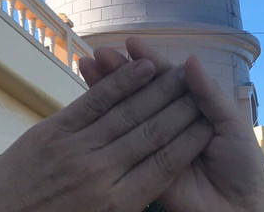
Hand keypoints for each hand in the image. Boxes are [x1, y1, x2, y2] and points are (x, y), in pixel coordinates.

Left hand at [0, 56, 212, 211]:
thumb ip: (128, 206)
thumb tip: (157, 186)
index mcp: (116, 204)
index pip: (165, 165)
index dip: (190, 141)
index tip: (209, 123)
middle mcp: (101, 174)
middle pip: (153, 134)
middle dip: (181, 109)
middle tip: (202, 90)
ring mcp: (77, 148)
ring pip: (128, 112)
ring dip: (158, 88)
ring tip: (180, 73)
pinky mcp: (55, 129)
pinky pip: (95, 100)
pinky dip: (120, 81)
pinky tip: (142, 66)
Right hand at [80, 39, 263, 211]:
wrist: (240, 209)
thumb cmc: (242, 163)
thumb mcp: (230, 123)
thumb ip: (208, 93)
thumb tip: (189, 59)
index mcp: (191, 106)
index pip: (166, 79)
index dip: (148, 61)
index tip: (130, 43)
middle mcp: (169, 120)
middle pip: (140, 91)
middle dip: (119, 71)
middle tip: (99, 55)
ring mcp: (154, 143)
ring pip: (126, 111)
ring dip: (106, 89)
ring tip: (87, 68)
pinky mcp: (142, 167)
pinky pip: (123, 142)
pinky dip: (105, 121)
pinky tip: (90, 105)